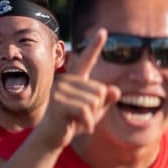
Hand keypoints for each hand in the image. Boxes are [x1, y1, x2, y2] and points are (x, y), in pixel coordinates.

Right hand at [30, 30, 115, 153]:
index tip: (103, 30)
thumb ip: (106, 99)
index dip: (95, 45)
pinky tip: (80, 128)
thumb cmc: (75, 122)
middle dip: (98, 107)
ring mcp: (60, 90)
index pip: (87, 60)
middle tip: (82, 116)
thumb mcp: (96, 110)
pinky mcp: (58, 103)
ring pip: (95, 101)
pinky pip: (86, 111)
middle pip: (100, 89)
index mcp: (75, 79)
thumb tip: (115, 90)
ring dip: (92, 116)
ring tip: (78, 120)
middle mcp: (65, 80)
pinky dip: (88, 123)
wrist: (52, 137)